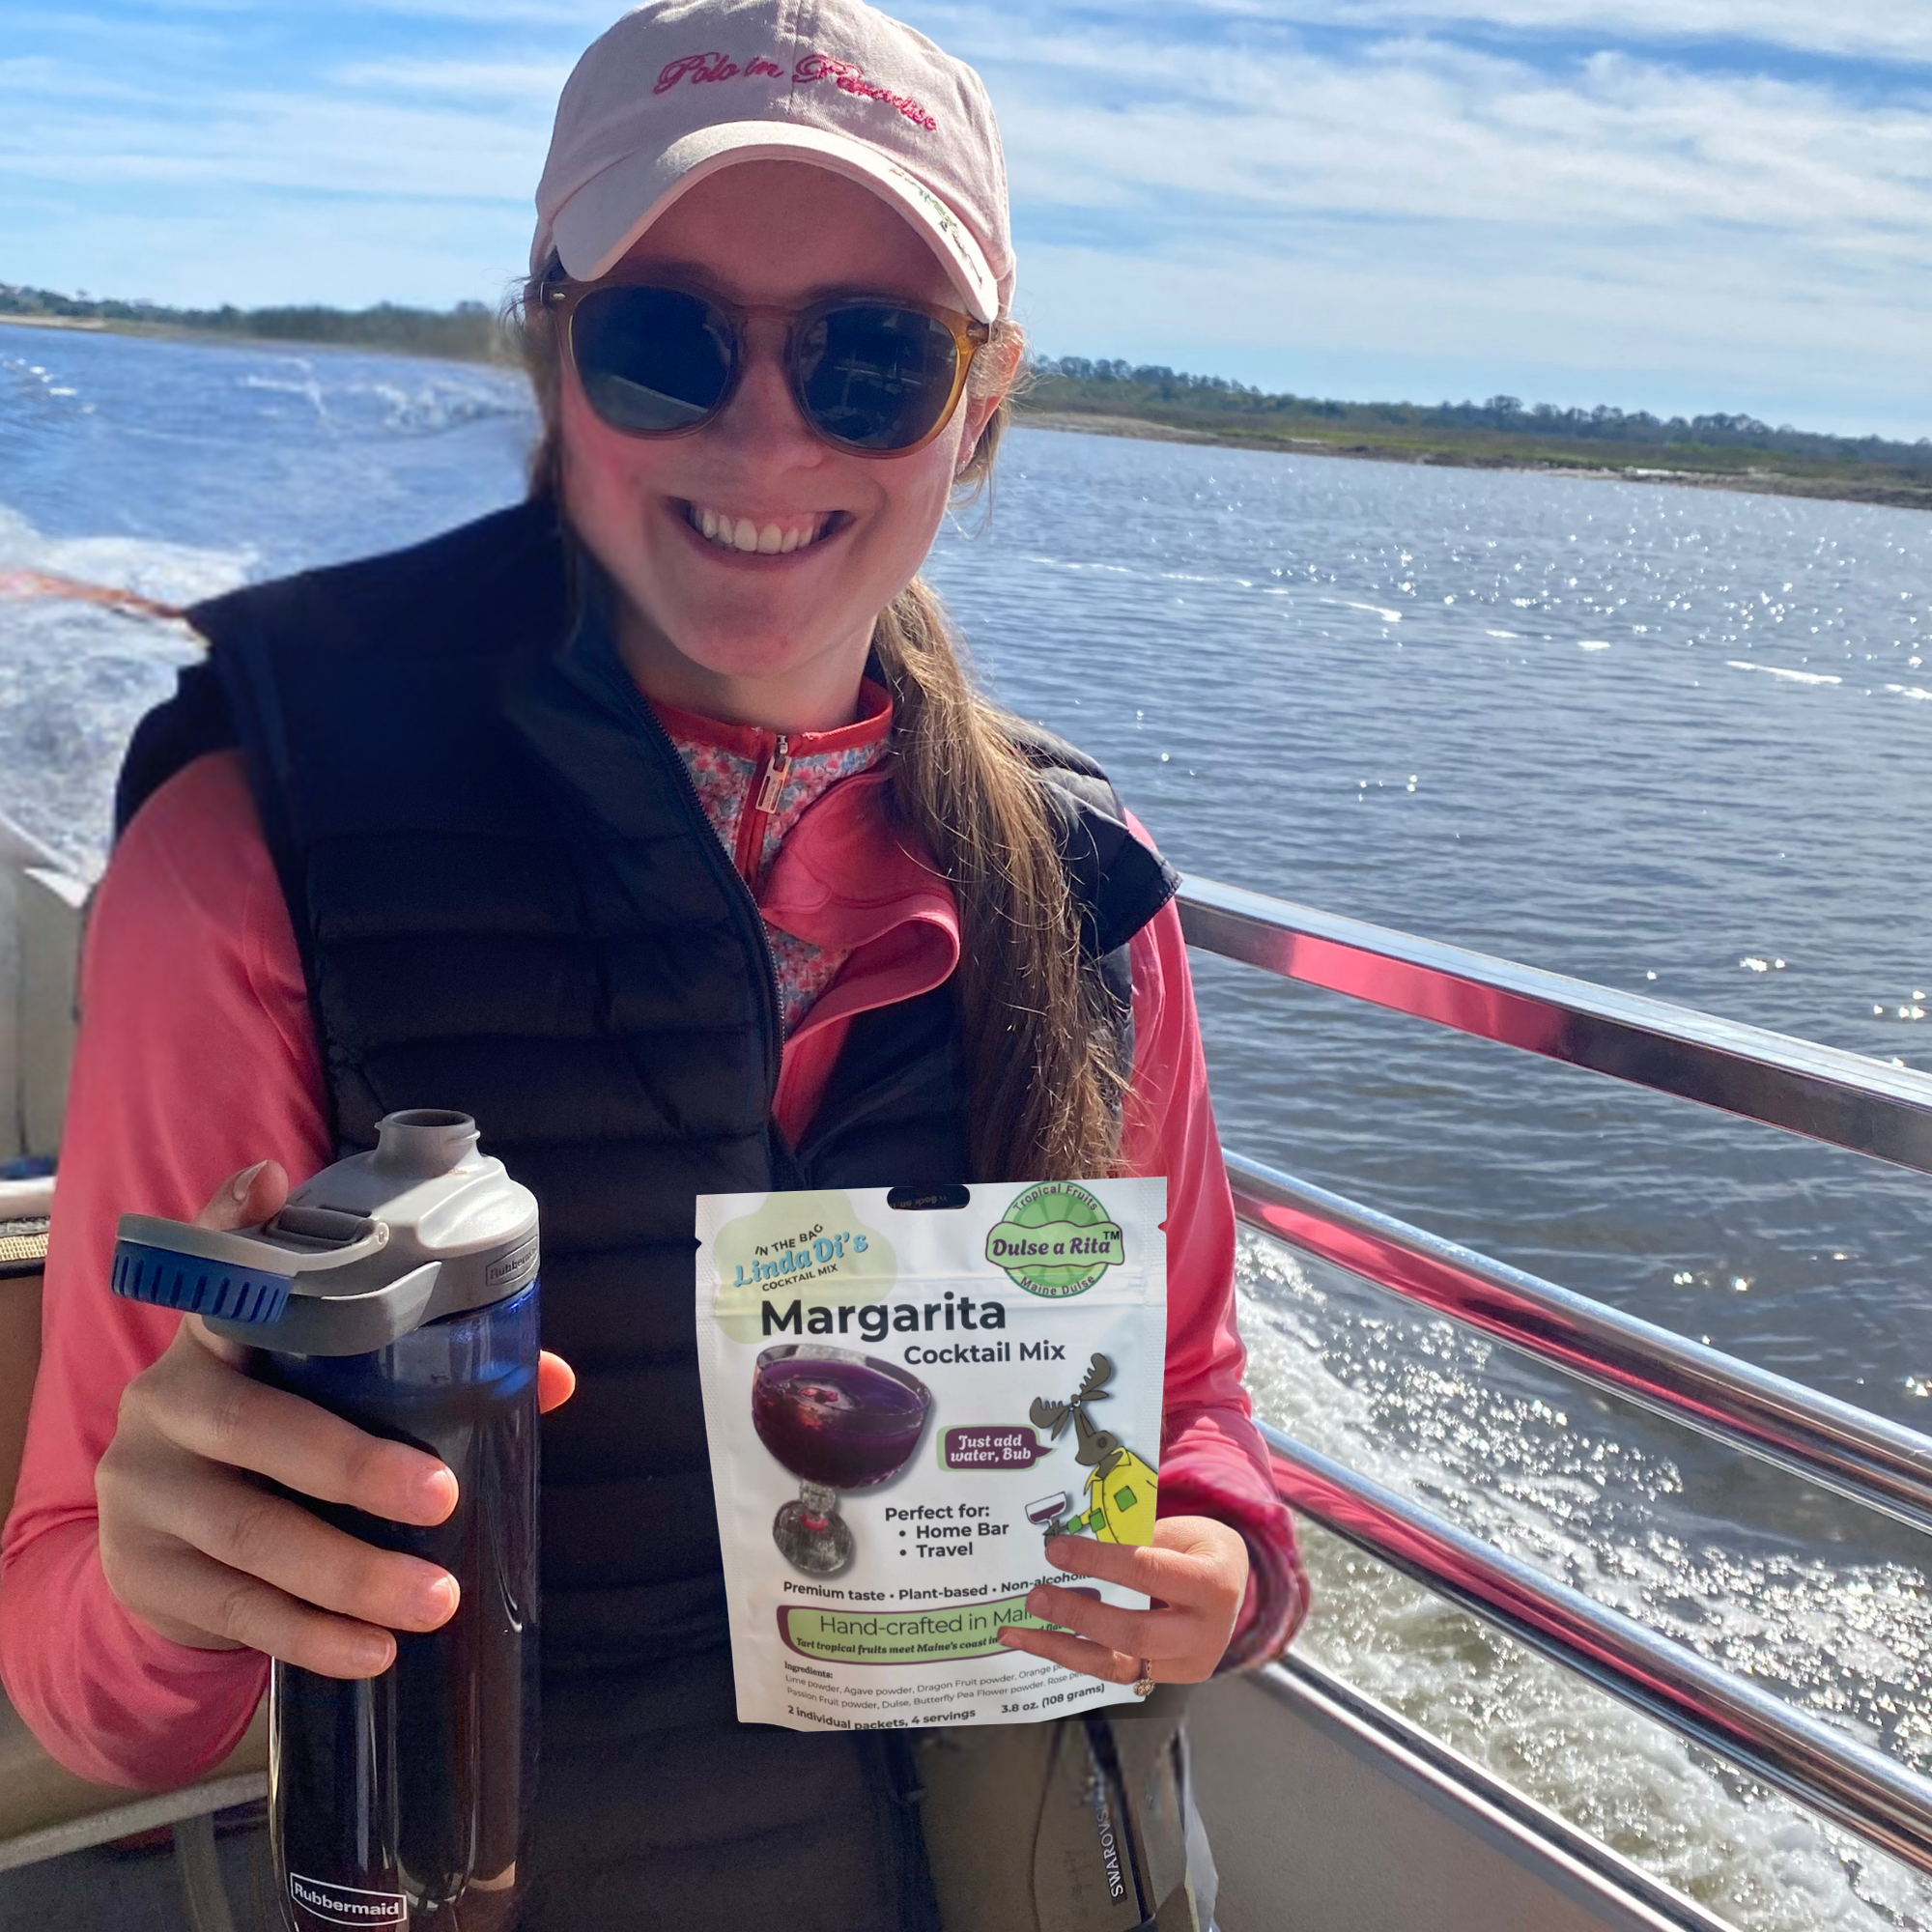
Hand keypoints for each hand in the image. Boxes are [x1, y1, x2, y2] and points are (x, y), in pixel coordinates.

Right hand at [97, 1159, 574, 1678]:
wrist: (161, 1552)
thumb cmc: (276, 1451)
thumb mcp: (319, 1402)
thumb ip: (418, 1377)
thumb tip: (555, 1378)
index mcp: (219, 1340)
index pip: (219, 1268)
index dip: (233, 1224)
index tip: (270, 1183)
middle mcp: (170, 1402)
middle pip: (257, 1427)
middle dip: (354, 1464)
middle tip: (441, 1495)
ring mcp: (146, 1490)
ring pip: (251, 1535)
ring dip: (350, 1574)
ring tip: (433, 1601)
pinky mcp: (145, 1572)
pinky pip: (236, 1610)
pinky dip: (314, 1634)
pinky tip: (374, 1649)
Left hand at [995, 1517, 1248, 1688]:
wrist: (1234, 1584)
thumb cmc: (1200, 1547)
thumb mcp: (1180, 1530)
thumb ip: (1135, 1541)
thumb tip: (1071, 1547)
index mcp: (1212, 1584)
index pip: (1147, 1573)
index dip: (1098, 1562)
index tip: (1055, 1551)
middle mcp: (1206, 1633)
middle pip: (1134, 1632)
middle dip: (1077, 1614)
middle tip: (1034, 1597)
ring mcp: (1188, 1664)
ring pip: (1119, 1664)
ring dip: (1062, 1648)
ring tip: (1018, 1633)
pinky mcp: (1169, 1679)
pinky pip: (1116, 1671)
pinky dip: (1075, 1657)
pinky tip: (1041, 1643)